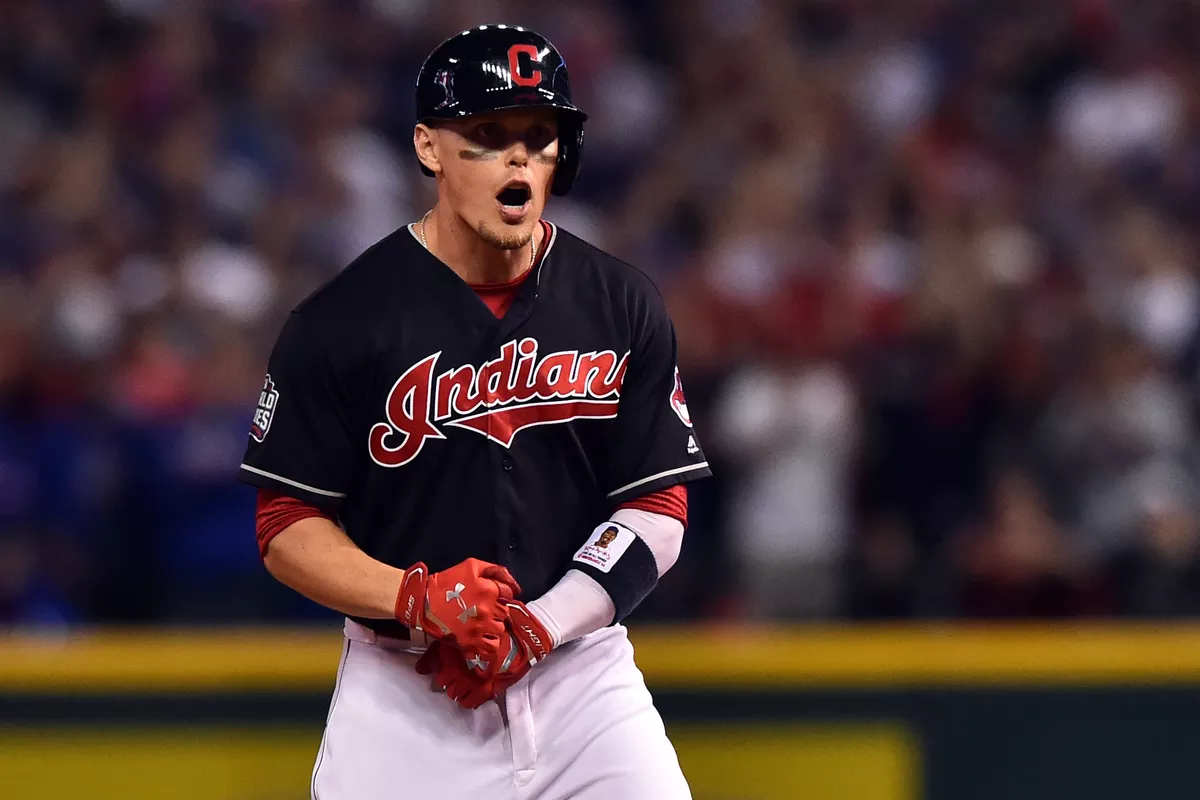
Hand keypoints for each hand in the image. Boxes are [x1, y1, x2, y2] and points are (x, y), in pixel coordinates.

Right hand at [395, 559, 520, 656]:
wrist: (423, 602)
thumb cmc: (446, 582)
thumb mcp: (471, 566)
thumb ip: (496, 570)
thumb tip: (514, 584)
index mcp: (489, 590)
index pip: (509, 594)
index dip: (502, 594)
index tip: (493, 597)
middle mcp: (487, 610)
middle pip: (504, 613)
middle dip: (496, 610)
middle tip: (483, 609)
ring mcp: (479, 627)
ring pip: (499, 630)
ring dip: (493, 626)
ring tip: (481, 623)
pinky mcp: (470, 642)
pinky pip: (491, 647)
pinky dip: (489, 643)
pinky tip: (482, 637)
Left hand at [415, 600, 552, 708]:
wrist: (525, 633)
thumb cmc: (496, 625)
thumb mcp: (466, 629)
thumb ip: (439, 648)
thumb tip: (419, 669)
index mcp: (454, 649)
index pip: (435, 669)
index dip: (437, 668)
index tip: (441, 665)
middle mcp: (461, 666)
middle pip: (444, 683)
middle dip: (447, 678)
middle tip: (453, 672)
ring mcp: (476, 679)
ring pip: (456, 694)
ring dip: (457, 689)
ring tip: (463, 682)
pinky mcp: (491, 687)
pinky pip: (472, 702)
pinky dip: (469, 700)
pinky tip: (471, 694)